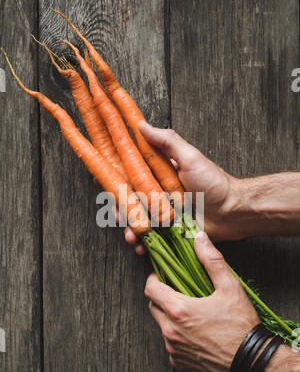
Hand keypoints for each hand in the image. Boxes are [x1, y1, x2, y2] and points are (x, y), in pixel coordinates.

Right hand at [125, 121, 239, 253]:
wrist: (232, 211)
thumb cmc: (213, 182)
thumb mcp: (190, 157)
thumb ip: (166, 141)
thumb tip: (140, 123)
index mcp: (158, 174)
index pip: (130, 175)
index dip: (115, 180)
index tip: (102, 184)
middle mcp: (157, 193)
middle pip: (129, 202)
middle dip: (120, 212)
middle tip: (117, 219)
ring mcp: (163, 214)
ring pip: (138, 221)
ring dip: (130, 230)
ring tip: (132, 238)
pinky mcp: (169, 231)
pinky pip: (151, 238)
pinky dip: (144, 244)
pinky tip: (141, 248)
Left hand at [145, 231, 258, 371]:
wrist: (252, 363)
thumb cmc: (241, 326)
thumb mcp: (230, 288)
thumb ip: (212, 260)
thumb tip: (200, 238)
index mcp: (178, 310)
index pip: (150, 288)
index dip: (155, 279)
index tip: (164, 276)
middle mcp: (170, 330)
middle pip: (153, 306)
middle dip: (162, 297)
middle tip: (180, 293)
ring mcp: (173, 349)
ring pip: (162, 326)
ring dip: (170, 317)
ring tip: (192, 313)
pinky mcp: (180, 363)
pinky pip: (171, 345)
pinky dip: (178, 337)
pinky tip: (196, 333)